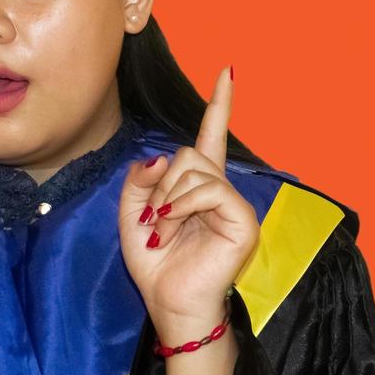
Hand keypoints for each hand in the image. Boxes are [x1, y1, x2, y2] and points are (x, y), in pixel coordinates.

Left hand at [117, 66, 259, 342]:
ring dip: (167, 198)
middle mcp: (221, 190)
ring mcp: (234, 205)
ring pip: (194, 168)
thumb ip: (140, 180)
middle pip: (187, 153)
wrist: (169, 303)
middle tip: (157, 219)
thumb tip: (161, 157)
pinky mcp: (243, 220)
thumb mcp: (132, 215)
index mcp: (198, 187)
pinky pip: (209, 190)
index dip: (220, 104)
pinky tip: (174, 227)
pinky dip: (182, 205)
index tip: (228, 71)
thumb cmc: (155, 264)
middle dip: (161, 183)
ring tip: (165, 229)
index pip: (210, 137)